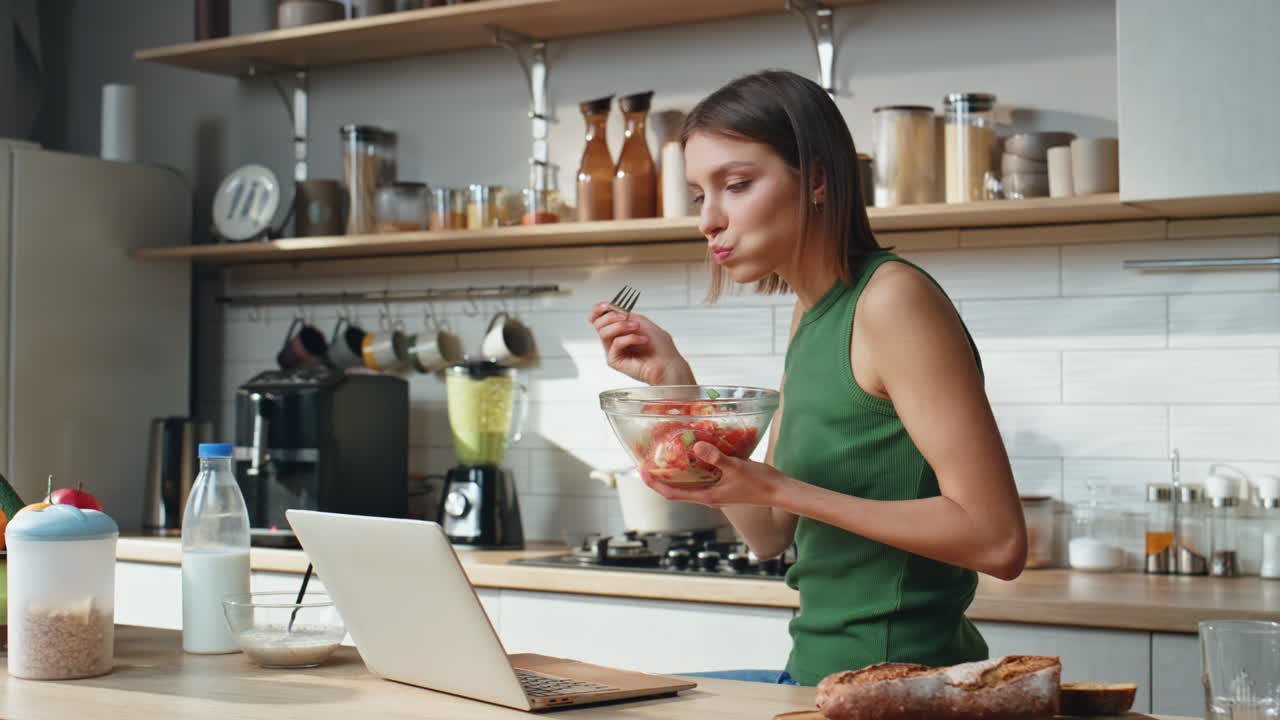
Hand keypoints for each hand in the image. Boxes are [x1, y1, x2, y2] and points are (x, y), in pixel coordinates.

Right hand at [589, 303, 694, 385]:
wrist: (668, 363)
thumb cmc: (660, 346)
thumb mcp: (642, 321)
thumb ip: (625, 314)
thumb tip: (612, 309)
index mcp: (618, 329)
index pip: (598, 318)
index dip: (599, 309)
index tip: (608, 304)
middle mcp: (614, 339)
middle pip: (598, 323)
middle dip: (611, 316)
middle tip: (625, 316)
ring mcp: (613, 350)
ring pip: (604, 332)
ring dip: (621, 326)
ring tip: (637, 327)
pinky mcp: (614, 361)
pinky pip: (616, 343)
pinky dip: (631, 338)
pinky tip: (643, 340)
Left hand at [640, 441, 791, 508]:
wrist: (779, 492)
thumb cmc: (759, 483)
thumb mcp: (736, 468)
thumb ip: (716, 458)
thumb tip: (696, 447)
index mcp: (707, 496)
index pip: (672, 493)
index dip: (654, 483)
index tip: (642, 470)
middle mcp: (708, 496)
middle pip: (676, 489)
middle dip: (660, 477)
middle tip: (648, 460)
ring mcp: (716, 492)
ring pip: (688, 484)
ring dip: (676, 473)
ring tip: (665, 456)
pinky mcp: (723, 485)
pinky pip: (701, 478)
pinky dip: (692, 468)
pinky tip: (693, 454)